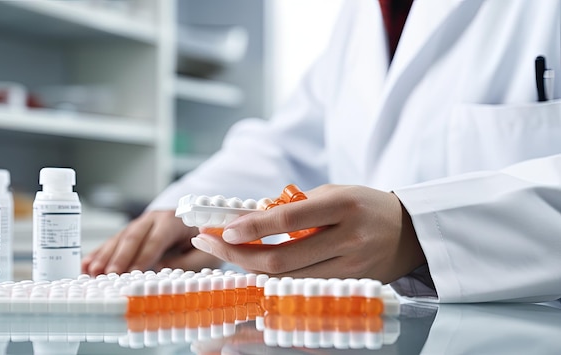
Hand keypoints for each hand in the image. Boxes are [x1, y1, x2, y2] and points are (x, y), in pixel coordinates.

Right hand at [82, 210, 222, 275]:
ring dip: (104, 256)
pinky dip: (98, 254)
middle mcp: (152, 219)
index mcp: (173, 220)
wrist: (194, 222)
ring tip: (92, 272)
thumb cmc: (200, 239)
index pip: (156, 238)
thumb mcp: (205, 253)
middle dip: (119, 257)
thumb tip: (162, 269)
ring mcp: (138, 224)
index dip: (144, 256)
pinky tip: (85, 265)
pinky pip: (111, 242)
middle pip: (133, 237)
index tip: (133, 273)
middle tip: (109, 275)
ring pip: (118, 239)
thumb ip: (188, 262)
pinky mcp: (129, 233)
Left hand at [190, 184, 425, 282]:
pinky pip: (302, 287)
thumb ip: (295, 206)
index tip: (224, 229)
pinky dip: (275, 279)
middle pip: (282, 260)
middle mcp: (347, 239)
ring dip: (251, 269)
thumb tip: (250, 218)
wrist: (410, 232)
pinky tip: (257, 267)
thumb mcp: (334, 192)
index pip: (288, 220)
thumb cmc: (366, 205)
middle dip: (239, 254)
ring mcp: (350, 268)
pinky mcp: (349, 286)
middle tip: (211, 242)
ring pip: (288, 280)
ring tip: (228, 253)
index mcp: (342, 206)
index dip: (252, 227)